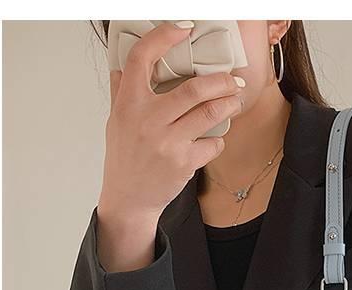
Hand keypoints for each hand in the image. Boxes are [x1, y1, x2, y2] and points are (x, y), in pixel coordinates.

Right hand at [97, 22, 244, 269]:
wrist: (128, 200)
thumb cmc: (123, 158)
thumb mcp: (115, 121)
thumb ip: (121, 91)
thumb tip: (123, 64)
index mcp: (128, 103)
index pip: (143, 57)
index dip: (164, 36)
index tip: (184, 28)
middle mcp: (147, 120)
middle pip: (193, 88)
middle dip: (220, 80)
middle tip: (232, 79)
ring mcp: (167, 142)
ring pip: (209, 113)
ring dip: (229, 104)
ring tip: (236, 100)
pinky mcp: (183, 163)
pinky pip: (212, 143)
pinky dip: (218, 139)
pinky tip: (216, 137)